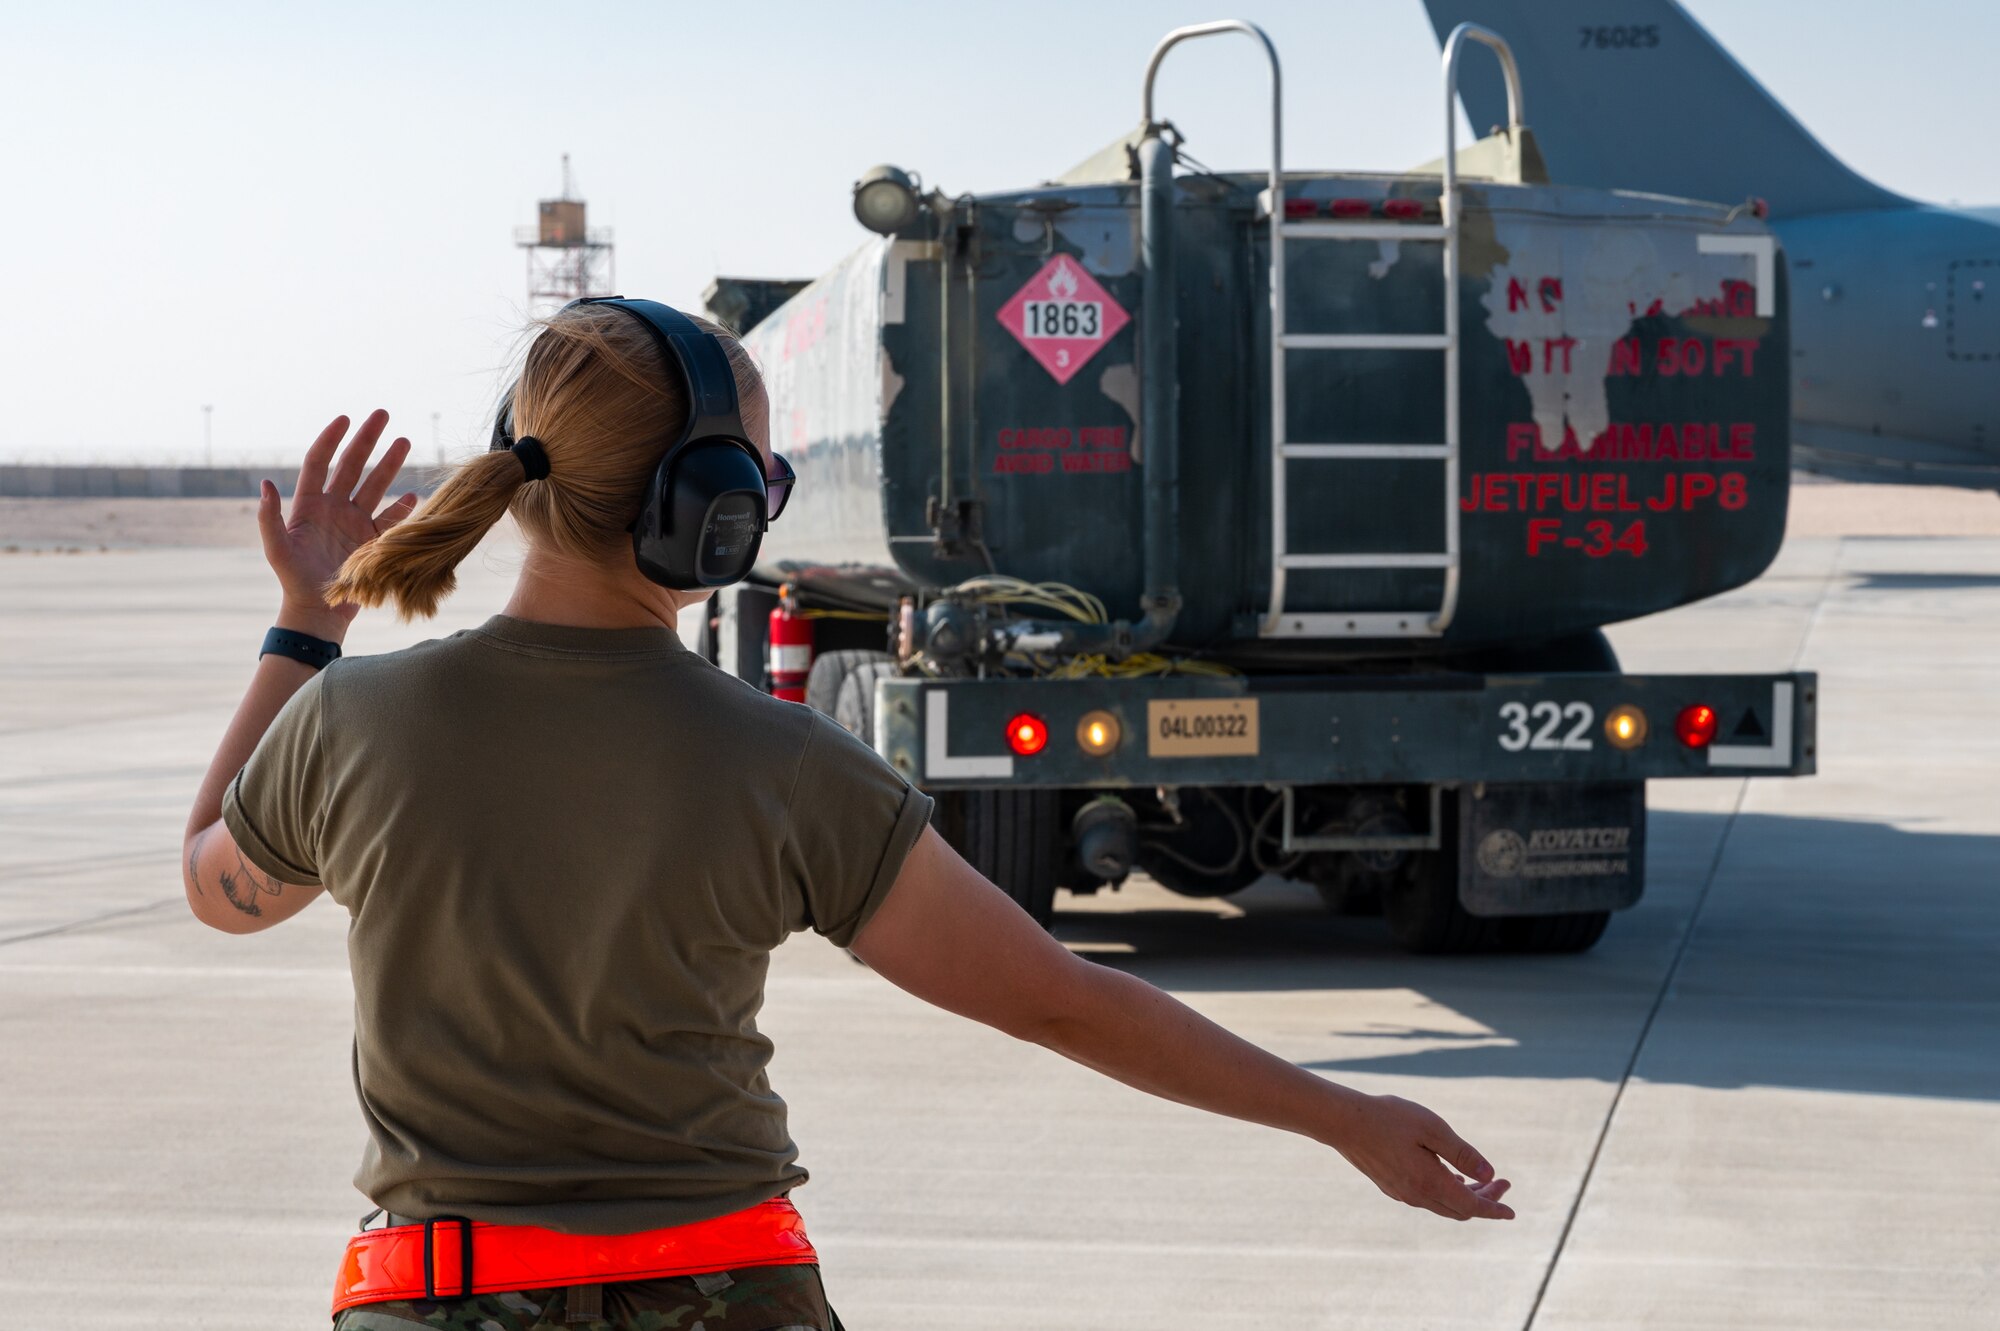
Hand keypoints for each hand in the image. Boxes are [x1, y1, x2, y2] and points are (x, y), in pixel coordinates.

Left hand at [260, 410, 417, 639]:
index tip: (345, 418)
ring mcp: (355, 523)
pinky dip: (403, 508)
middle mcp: (333, 508)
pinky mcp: (373, 541)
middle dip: (367, 439)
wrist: (318, 610)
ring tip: (405, 441)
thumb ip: (269, 517)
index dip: (330, 439)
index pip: (319, 462)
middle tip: (383, 414)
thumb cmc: (293, 580)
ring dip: (389, 464)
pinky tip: (414, 496)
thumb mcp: (276, 549)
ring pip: (375, 486)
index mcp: (309, 505)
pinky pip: (391, 519)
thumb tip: (265, 482)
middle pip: (351, 466)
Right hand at [1328, 1093, 1515, 1220]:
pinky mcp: (1390, 1186)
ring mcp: (1401, 1193)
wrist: (1342, 1121)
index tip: (1512, 1210)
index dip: (1494, 1208)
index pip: (1472, 1206)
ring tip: (1479, 1178)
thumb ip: (1463, 1153)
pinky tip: (1448, 1176)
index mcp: (1430, 1183)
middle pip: (1460, 1209)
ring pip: (1443, 1205)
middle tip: (1500, 1181)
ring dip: (1465, 1196)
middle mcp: (1416, 1195)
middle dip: (1484, 1199)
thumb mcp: (1432, 1128)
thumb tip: (1490, 1173)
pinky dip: (1445, 1193)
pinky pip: (1426, 1199)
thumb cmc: (1388, 1118)